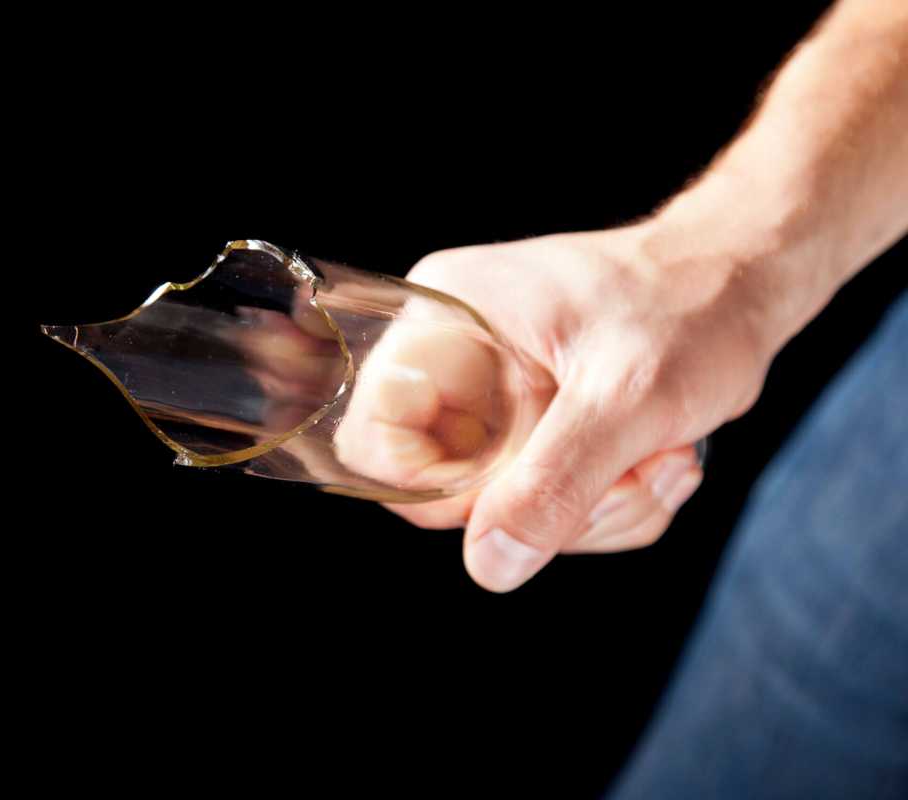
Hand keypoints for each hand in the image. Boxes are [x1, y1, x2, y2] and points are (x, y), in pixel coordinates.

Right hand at [383, 224, 770, 590]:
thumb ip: (556, 482)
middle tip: (628, 475)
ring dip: (595, 512)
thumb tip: (489, 564)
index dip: (436, 489)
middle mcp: (453, 356)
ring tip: (659, 459)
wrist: (747, 281)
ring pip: (504, 510)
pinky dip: (607, 506)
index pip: (376, 434)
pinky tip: (657, 460)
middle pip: (447, 489)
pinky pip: (543, 504)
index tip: (521, 496)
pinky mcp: (529, 424)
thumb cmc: (692, 307)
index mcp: (443, 321)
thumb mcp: (627, 397)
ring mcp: (490, 395)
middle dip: (548, 508)